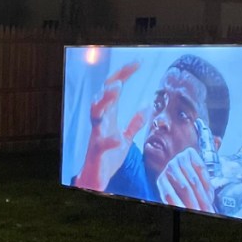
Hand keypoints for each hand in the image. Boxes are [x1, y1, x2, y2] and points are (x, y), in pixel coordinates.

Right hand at [74, 61, 146, 189]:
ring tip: (117, 88)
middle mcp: (101, 122)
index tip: (138, 62)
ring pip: (96, 112)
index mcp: (108, 116)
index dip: (125, 74)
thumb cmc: (108, 158)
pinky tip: (118, 139)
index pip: (115, 89)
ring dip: (105, 99)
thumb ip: (134, 123)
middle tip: (128, 69)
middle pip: (104, 94)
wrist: (96, 179)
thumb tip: (146, 107)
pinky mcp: (97, 152)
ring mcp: (97, 136)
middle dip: (115, 80)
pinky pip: (102, 144)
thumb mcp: (125, 138)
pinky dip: (110, 141)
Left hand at [157, 147, 215, 211]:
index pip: (168, 194)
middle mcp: (169, 168)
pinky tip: (210, 196)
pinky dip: (207, 184)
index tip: (190, 213)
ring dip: (203, 197)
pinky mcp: (190, 153)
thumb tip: (192, 212)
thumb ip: (179, 202)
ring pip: (194, 181)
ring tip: (209, 208)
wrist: (183, 164)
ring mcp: (179, 159)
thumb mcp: (177, 195)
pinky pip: (201, 169)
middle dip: (196, 203)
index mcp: (162, 180)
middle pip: (184, 188)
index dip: (179, 205)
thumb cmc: (180, 185)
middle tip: (204, 212)